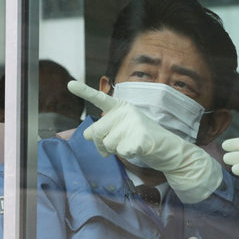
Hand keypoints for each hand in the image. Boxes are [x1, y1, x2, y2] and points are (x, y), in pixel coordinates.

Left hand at [68, 81, 222, 202]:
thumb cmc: (141, 139)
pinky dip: (128, 154)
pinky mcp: (140, 137)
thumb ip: (104, 129)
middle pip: (96, 132)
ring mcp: (134, 123)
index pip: (100, 99)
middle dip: (100, 145)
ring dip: (115, 151)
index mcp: (120, 107)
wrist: (168, 149)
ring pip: (107, 145)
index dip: (84, 91)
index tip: (70, 84)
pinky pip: (121, 151)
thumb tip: (87, 135)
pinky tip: (138, 149)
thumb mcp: (121, 129)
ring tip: (130, 146)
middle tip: (113, 147)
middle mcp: (126, 111)